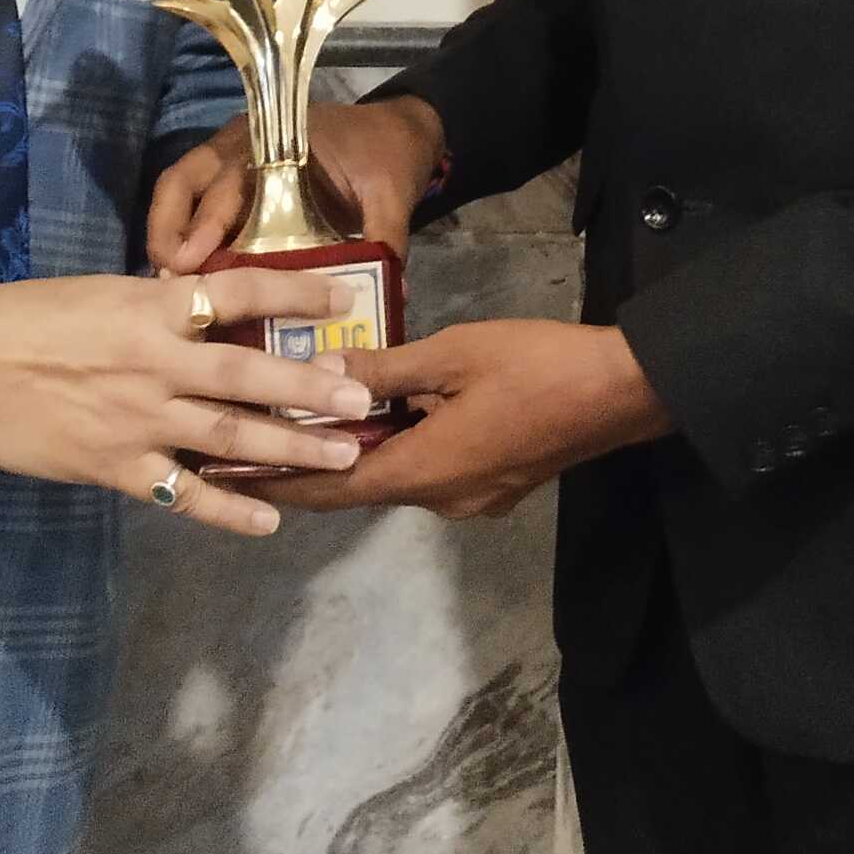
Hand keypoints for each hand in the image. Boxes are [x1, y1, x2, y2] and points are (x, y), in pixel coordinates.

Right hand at [0, 267, 377, 538]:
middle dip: (312, 388)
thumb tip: (201, 303)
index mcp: (150, 308)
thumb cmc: (24, 319)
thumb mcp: (98, 294)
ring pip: (230, 436)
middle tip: (364, 397)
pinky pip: (184, 493)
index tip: (343, 301)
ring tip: (344, 454)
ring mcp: (138, 419)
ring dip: (292, 447)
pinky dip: (229, 509)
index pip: (238, 292)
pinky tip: (270, 519)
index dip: (294, 296)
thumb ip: (154, 306)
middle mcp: (155, 363)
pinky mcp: (115, 467)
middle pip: (249, 375)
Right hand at [148, 95, 445, 274]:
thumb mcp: (390, 195)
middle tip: (167, 280)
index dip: (204, 220)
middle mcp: (243, 145)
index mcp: (279, 142)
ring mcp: (231, 157)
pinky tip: (184, 276)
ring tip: (165, 282)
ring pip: (178, 188)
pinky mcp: (233, 178)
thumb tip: (392, 292)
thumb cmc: (386, 155)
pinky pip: (193, 200)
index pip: (228, 179)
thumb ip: (385, 239)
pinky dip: (182, 233)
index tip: (190, 261)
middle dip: (169, 230)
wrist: (396, 129)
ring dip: (166, 232)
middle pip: (184, 181)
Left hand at [251, 318, 670, 520]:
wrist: (625, 391)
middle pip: (360, 486)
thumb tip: (320, 376)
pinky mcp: (496, 484)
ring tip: (310, 421)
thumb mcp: (453, 354)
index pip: (332, 489)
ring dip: (357, 454)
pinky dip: (397, 449)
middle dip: (310, 465)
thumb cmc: (538, 365)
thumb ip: (385, 371)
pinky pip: (430, 469)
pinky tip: (385, 417)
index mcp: (424, 471)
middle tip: (258, 441)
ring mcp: (472, 497)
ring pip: (397, 476)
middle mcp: (442, 499)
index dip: (279, 485)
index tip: (228, 479)